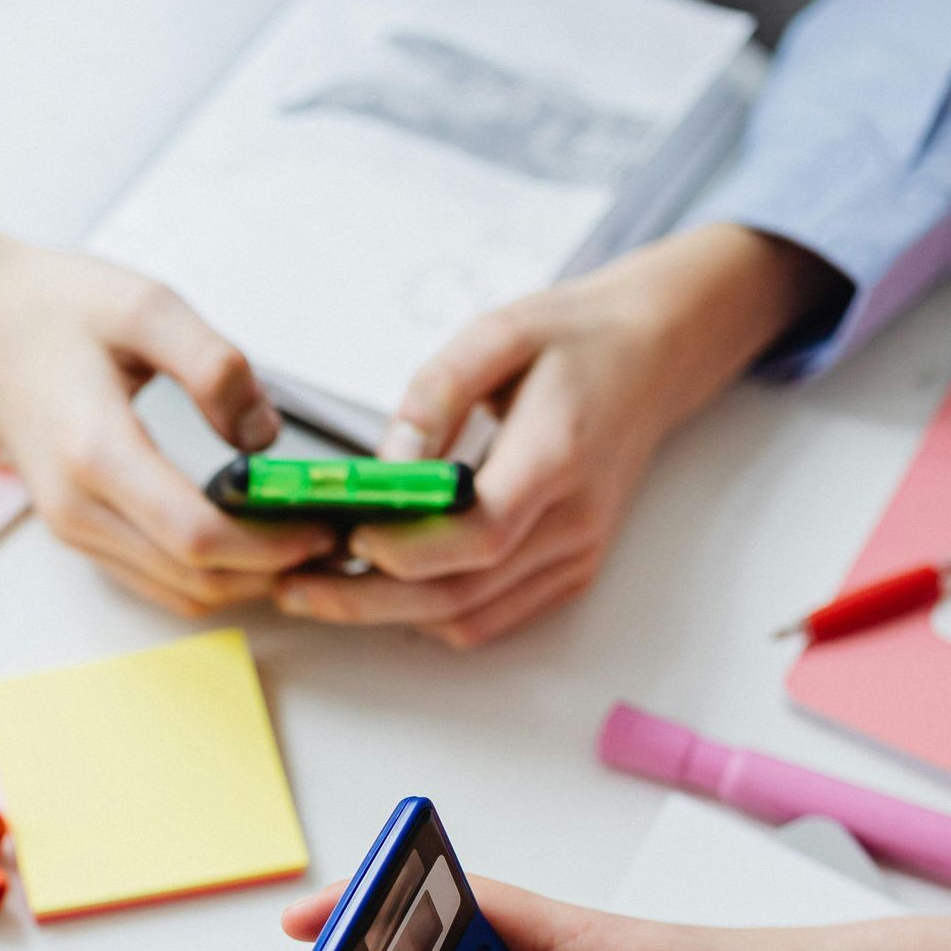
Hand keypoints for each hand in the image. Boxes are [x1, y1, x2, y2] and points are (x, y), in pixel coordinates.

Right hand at [0, 205, 333, 614]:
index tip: (326, 522)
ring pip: (180, 592)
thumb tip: (263, 439)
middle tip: (337, 536)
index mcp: (95, 452)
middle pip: (196, 579)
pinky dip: (216, 577)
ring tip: (308, 542)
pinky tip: (258, 544)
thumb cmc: (59, 307)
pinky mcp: (80, 534)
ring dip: (249, 582)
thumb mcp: (147, 305)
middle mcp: (77, 509)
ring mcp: (74, 530)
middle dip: (274, 570)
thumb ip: (214, 365)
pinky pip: (159, 581)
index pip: (197, 536)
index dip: (271, 544)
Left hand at [276, 225, 845, 646]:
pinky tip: (383, 586)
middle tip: (294, 588)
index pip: (480, 533)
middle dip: (368, 600)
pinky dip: (431, 614)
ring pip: (471, 617)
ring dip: (389, 614)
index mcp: (558, 455)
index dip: (406, 548)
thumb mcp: (501, 332)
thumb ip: (438, 392)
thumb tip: (387, 458)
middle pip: (462, 592)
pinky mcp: (571, 570)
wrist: (656, 355)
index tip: (343, 536)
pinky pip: (491, 618)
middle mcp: (574, 519)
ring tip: (319, 587)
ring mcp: (576, 553)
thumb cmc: (575, 339)